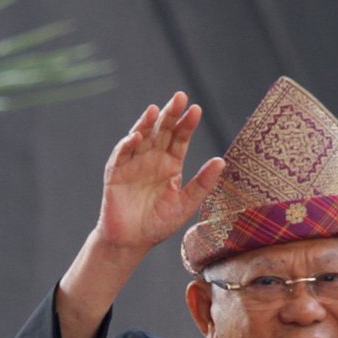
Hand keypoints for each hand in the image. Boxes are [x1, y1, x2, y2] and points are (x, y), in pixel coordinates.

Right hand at [95, 92, 225, 254]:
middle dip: (170, 114)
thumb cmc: (159, 224)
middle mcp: (152, 158)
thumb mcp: (186, 204)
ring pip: (141, 136)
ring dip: (147, 123)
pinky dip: (127, 144)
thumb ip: (203, 183)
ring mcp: (133, 163)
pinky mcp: (116, 172)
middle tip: (180, 96)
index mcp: (171, 164)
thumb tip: (221, 161)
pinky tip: (137, 136)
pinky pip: (121, 154)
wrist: (133, 241)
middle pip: (162, 130)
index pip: (180, 138)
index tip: (196, 110)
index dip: (187, 124)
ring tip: (156, 110)